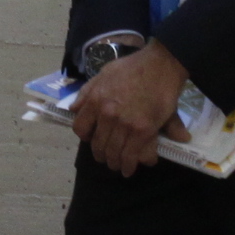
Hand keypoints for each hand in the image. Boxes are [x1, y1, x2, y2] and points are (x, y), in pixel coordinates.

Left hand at [70, 40, 187, 175]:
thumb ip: (87, 92)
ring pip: (114, 153)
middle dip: (101, 155)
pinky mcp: (143, 131)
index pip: (80, 128)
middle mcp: (107, 115)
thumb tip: (74, 109)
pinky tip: (130, 169)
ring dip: (115, 163)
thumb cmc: (133, 66)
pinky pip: (132, 155)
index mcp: (95, 100)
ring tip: (118, 166)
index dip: (86, 137)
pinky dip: (130, 165)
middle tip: (106, 158)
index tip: (92, 139)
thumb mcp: (103, 73)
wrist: (161, 65)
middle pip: (97, 145)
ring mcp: (125, 124)